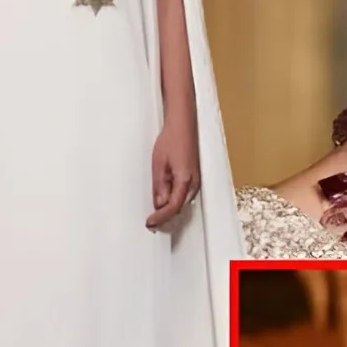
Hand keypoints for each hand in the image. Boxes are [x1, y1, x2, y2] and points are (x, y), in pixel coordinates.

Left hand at [147, 111, 200, 228]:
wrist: (183, 124)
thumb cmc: (172, 139)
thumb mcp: (159, 164)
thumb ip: (160, 186)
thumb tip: (159, 203)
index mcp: (185, 180)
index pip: (173, 207)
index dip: (161, 217)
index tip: (150, 222)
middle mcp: (194, 183)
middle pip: (180, 208)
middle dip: (165, 216)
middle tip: (151, 221)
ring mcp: (196, 180)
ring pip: (183, 202)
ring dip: (170, 209)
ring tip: (155, 212)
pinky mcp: (194, 176)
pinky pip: (185, 195)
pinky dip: (175, 201)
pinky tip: (165, 200)